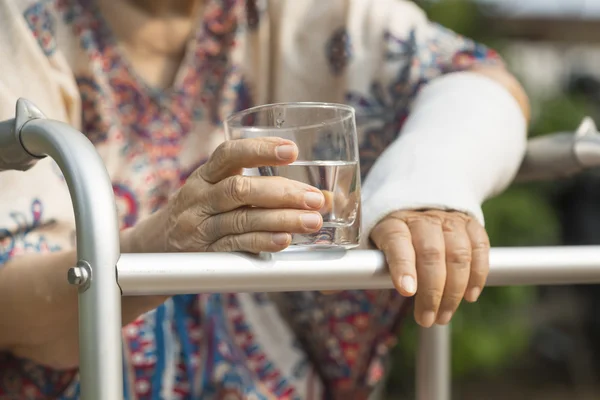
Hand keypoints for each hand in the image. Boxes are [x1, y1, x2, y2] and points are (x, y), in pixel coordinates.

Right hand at [159, 137, 324, 252]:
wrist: (155, 248)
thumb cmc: (201, 214)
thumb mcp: (215, 191)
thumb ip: (257, 189)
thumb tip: (319, 197)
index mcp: (204, 176)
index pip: (229, 154)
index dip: (260, 149)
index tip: (291, 150)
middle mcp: (199, 198)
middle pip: (240, 189)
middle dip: (282, 192)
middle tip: (315, 199)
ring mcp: (199, 227)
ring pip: (241, 219)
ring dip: (281, 219)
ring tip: (312, 220)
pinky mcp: (203, 253)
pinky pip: (234, 246)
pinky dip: (262, 242)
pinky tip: (285, 240)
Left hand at [370, 209, 489, 326]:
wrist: (421, 209)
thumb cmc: (395, 241)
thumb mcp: (376, 248)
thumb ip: (370, 266)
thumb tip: (346, 289)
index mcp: (394, 223)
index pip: (398, 241)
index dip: (403, 266)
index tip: (407, 291)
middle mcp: (423, 219)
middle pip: (432, 253)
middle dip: (431, 292)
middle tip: (427, 319)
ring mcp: (449, 220)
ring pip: (458, 254)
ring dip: (454, 291)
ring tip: (444, 315)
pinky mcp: (471, 224)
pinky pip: (479, 248)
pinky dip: (477, 275)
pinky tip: (469, 296)